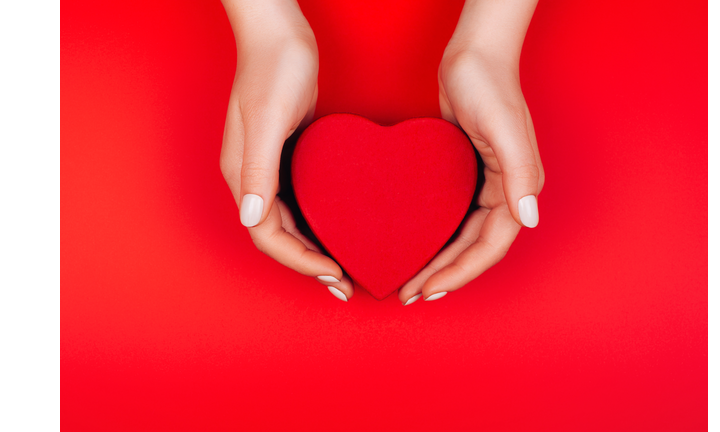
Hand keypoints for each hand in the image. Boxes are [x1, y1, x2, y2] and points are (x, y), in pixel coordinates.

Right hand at [220, 0, 353, 300]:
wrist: (279, 32)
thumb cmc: (274, 68)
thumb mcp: (268, 117)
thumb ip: (259, 169)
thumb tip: (253, 218)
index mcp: (243, 175)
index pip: (267, 236)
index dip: (299, 261)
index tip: (334, 273)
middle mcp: (253, 178)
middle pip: (278, 237)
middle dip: (309, 265)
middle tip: (345, 284)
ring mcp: (269, 167)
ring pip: (289, 222)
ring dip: (314, 249)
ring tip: (344, 267)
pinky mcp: (288, 155)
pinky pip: (300, 201)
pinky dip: (318, 221)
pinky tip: (341, 227)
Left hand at [398, 0, 543, 304]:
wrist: (473, 56)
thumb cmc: (490, 86)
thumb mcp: (505, 128)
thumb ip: (520, 173)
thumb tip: (529, 218)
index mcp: (517, 189)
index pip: (490, 247)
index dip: (461, 273)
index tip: (429, 290)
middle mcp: (504, 192)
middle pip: (474, 249)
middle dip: (446, 276)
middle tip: (411, 295)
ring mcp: (484, 184)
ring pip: (462, 237)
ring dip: (440, 262)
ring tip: (411, 280)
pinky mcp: (464, 174)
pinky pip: (452, 216)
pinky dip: (435, 236)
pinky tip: (414, 243)